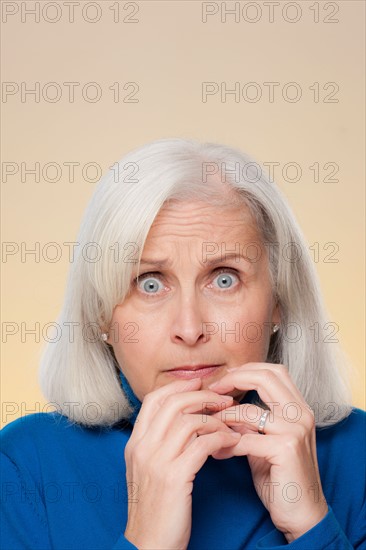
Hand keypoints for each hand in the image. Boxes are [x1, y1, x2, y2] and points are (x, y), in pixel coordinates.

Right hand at [123, 377, 240, 549]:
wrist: (148, 546)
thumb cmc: (155, 508)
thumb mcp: (148, 470)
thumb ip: (159, 443)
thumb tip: (183, 419)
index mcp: (135, 443)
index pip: (153, 399)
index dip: (178, 387)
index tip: (198, 384)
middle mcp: (142, 447)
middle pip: (173, 403)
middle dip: (201, 396)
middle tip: (222, 400)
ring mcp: (156, 461)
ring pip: (189, 421)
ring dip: (214, 419)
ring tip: (229, 424)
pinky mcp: (174, 477)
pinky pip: (202, 445)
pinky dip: (220, 438)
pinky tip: (231, 442)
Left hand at [208, 362, 328, 542]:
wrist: (303, 513)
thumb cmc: (282, 475)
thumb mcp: (266, 441)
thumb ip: (251, 421)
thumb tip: (223, 406)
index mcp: (299, 407)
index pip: (273, 371)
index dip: (246, 370)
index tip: (223, 382)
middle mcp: (301, 414)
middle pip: (265, 377)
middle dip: (234, 379)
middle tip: (212, 392)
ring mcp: (295, 430)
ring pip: (249, 410)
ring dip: (223, 418)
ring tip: (209, 428)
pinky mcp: (286, 449)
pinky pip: (246, 439)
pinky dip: (226, 445)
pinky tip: (218, 454)